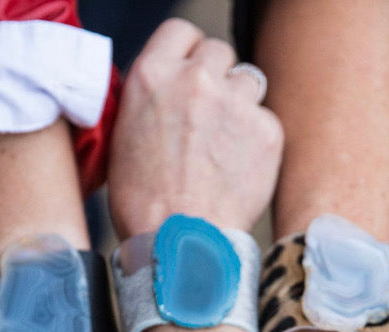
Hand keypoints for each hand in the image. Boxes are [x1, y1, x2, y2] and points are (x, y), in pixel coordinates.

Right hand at [108, 18, 282, 235]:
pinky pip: (266, 119)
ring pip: (248, 81)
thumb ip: (148, 100)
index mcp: (151, 76)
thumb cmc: (143, 203)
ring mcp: (234, 102)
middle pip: (218, 52)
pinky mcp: (267, 130)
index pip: (181, 31)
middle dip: (215, 78)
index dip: (187, 53)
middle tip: (207, 116)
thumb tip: (164, 90)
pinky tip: (237, 169)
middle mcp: (195, 80)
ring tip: (223, 146)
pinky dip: (256, 140)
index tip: (189, 73)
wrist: (179, 243)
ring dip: (239, 104)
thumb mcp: (121, 138)